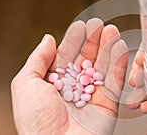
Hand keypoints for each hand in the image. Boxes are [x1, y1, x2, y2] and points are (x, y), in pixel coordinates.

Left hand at [11, 19, 127, 133]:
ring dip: (108, 48)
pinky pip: (115, 81)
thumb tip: (48, 38)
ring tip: (112, 31)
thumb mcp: (26, 84)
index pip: (67, 56)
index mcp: (54, 83)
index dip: (74, 40)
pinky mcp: (108, 104)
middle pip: (87, 59)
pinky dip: (119, 64)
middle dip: (93, 41)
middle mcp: (74, 88)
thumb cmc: (36, 120)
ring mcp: (92, 95)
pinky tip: (120, 47)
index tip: (81, 25)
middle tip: (99, 25)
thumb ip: (37, 60)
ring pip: (103, 67)